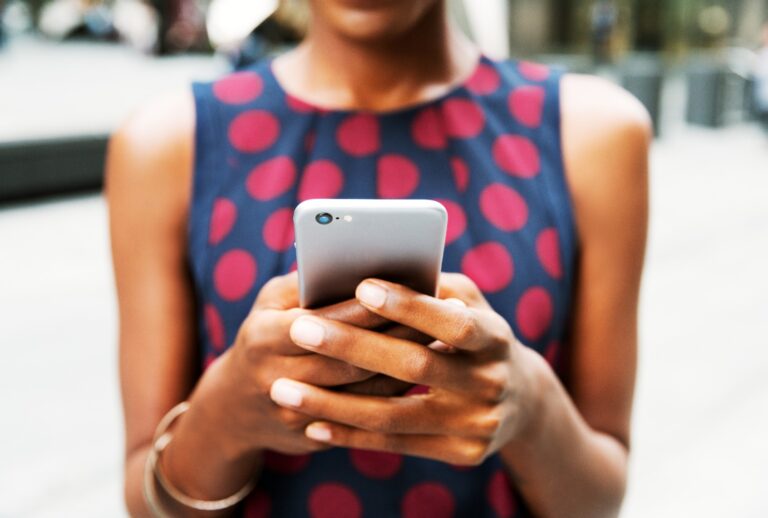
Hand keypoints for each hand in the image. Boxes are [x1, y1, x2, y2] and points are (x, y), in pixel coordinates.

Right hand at [192, 272, 428, 458]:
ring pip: (363, 392)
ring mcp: (294, 415)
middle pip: (351, 361)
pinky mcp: (314, 437)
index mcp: (263, 339)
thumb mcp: (270, 304)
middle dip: (399, 336)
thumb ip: (308, 284)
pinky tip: (426, 371)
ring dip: (407, 366)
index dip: (369, 308)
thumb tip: (358, 264)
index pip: (325, 322)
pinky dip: (396, 392)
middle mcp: (275, 380)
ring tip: (445, 339)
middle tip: (444, 314)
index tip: (410, 288)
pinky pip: (364, 416)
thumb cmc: (262, 337)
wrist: (233, 410)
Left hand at [268, 273, 545, 464]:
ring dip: (333, 404)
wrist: (520, 402)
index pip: (452, 321)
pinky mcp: (462, 453)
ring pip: (394, 414)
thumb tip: (367, 270)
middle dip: (353, 347)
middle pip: (415, 366)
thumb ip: (430, 287)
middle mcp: (493, 382)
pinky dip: (350, 435)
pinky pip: (395, 444)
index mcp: (496, 337)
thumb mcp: (469, 304)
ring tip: (284, 390)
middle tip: (299, 329)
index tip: (360, 286)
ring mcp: (478, 424)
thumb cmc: (475, 336)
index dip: (408, 306)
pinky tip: (311, 423)